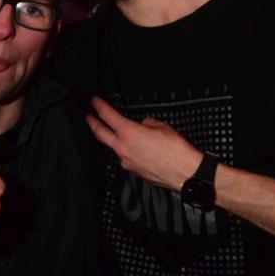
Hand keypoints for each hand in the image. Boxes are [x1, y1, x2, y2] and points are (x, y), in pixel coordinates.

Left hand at [86, 96, 200, 190]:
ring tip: (117, 134)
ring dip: (113, 140)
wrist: (185, 173)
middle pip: (100, 133)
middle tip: (89, 117)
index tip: (95, 102)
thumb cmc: (176, 152)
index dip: (99, 107)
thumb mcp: (162, 127)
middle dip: (93, 123)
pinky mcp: (133, 171)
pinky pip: (126, 158)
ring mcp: (127, 162)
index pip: (108, 116)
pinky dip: (128, 152)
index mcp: (129, 133)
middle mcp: (123, 148)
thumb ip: (147, 124)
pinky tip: (137, 150)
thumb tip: (143, 126)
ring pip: (114, 147)